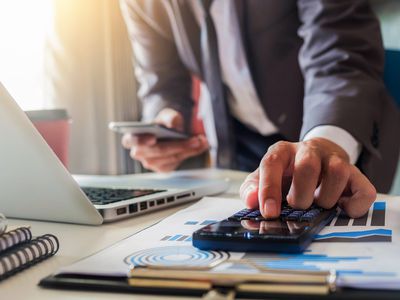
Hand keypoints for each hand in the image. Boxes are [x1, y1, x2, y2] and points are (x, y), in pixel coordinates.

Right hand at [121, 108, 208, 171]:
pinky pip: (177, 163)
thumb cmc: (162, 124)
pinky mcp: (162, 169)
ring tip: (201, 141)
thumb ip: (168, 117)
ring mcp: (150, 163)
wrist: (168, 132)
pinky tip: (199, 146)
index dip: (140, 141)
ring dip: (188, 150)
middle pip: (158, 151)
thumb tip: (172, 123)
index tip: (153, 138)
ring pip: (170, 158)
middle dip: (178, 145)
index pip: (130, 141)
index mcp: (132, 138)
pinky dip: (190, 154)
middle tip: (195, 139)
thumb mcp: (165, 115)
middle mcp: (139, 153)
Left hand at [239, 138, 375, 218]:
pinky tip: (342, 209)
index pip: (272, 162)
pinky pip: (364, 189)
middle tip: (298, 206)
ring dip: (326, 197)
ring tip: (319, 204)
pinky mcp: (355, 173)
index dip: (269, 188)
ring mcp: (334, 160)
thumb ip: (252, 190)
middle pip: (307, 165)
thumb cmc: (285, 173)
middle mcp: (308, 151)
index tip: (269, 212)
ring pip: (338, 171)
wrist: (315, 157)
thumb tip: (252, 202)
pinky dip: (355, 205)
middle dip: (301, 194)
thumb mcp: (262, 178)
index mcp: (282, 152)